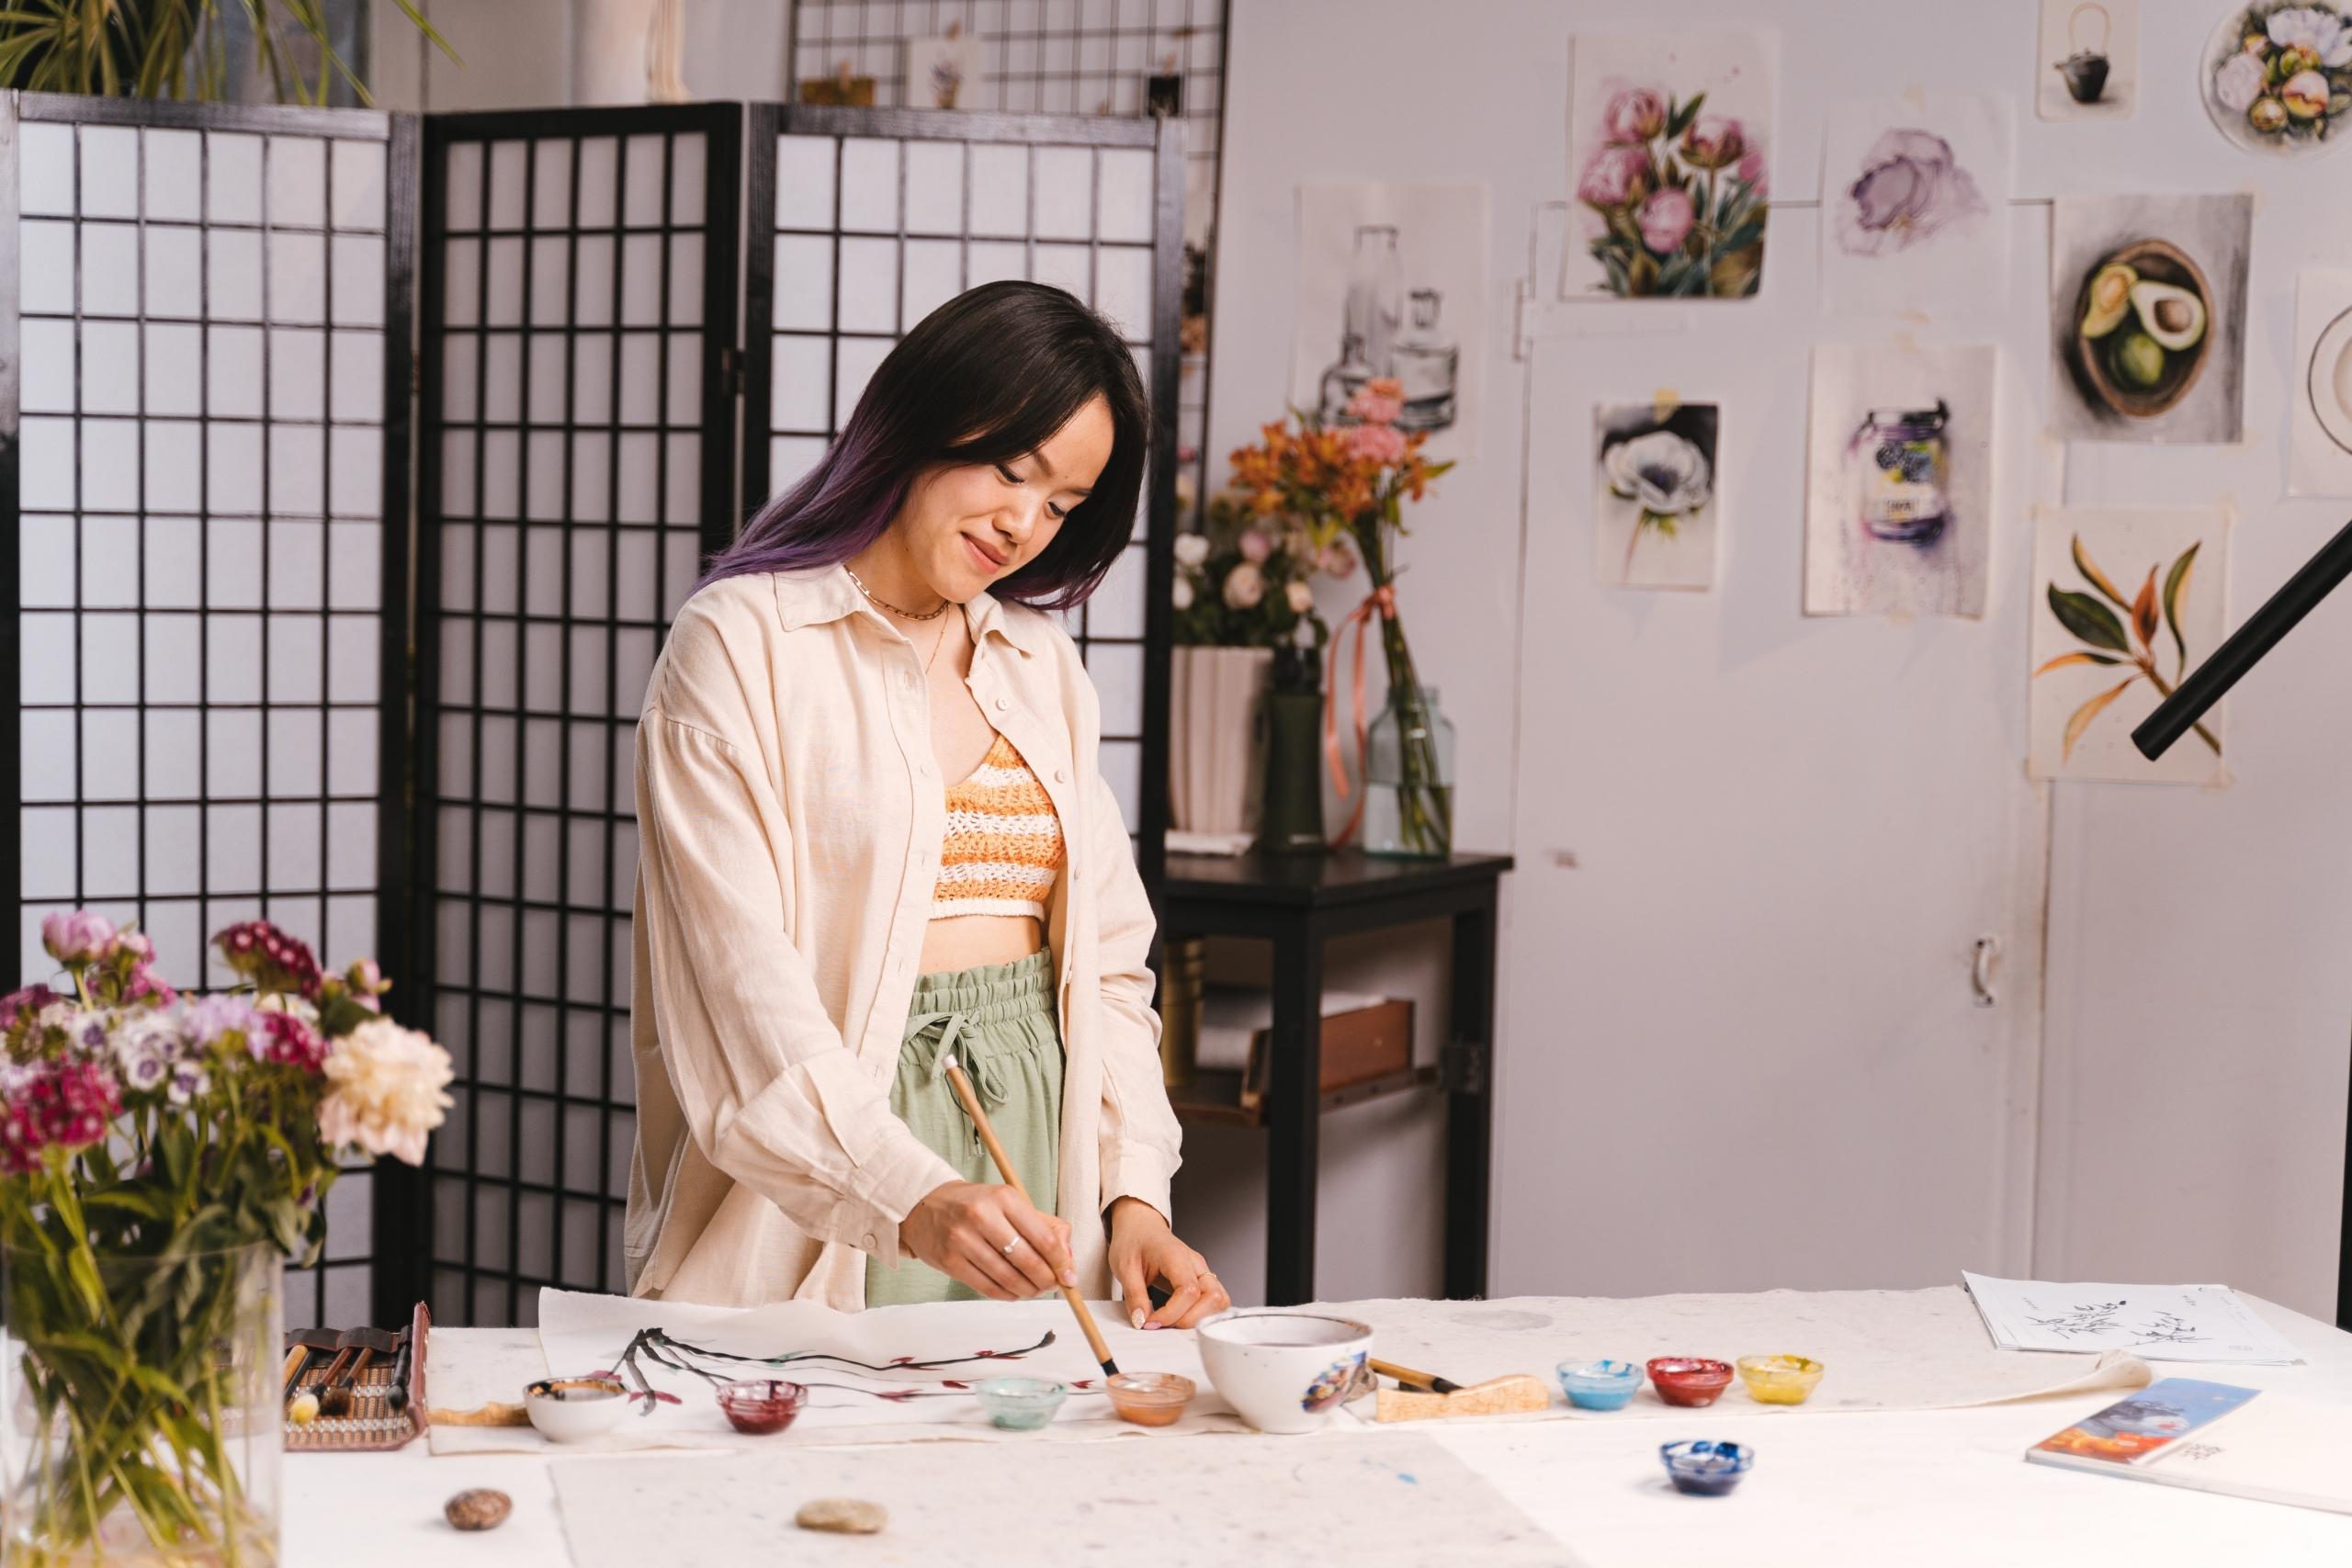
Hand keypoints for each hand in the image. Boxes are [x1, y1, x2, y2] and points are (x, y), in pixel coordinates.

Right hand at [899, 1181, 1074, 1300]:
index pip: (1043, 1238)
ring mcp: (962, 1240)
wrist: (924, 1204)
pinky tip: (1015, 1292)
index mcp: (1004, 1197)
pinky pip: (987, 1288)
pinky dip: (1008, 1295)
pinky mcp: (949, 1261)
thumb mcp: (1010, 1203)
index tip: (1070, 1277)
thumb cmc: (976, 1205)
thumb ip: (1044, 1226)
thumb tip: (1068, 1258)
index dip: (1061, 1263)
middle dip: (1047, 1281)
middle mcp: (982, 1216)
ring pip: (1008, 1279)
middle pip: (1028, 1261)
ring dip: (1028, 1291)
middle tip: (1053, 1286)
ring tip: (1034, 1290)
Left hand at [1106, 1197, 1228, 1328]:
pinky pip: (1214, 1301)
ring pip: (1219, 1301)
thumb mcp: (1124, 1266)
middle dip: (1189, 1320)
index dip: (1172, 1313)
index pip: (1189, 1290)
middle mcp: (1196, 1263)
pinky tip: (1180, 1316)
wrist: (1140, 1226)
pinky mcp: (1203, 1280)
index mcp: (1176, 1256)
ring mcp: (1202, 1271)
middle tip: (1162, 1324)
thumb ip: (1134, 1295)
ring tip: (1172, 1321)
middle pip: (1213, 1298)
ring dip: (1199, 1318)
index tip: (1151, 1322)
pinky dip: (1202, 1314)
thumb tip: (1141, 1321)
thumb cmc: (1134, 1241)